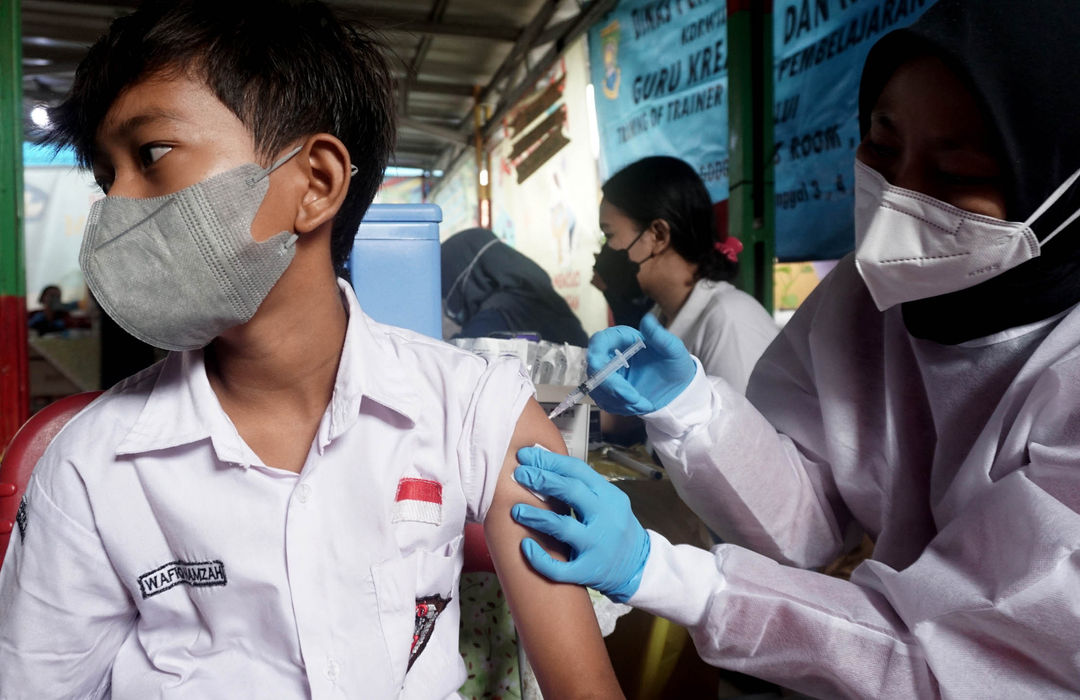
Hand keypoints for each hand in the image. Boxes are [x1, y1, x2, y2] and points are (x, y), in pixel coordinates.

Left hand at [511, 447, 649, 601]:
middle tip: (518, 474)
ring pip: (563, 527)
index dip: (549, 461)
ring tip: (515, 510)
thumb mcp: (609, 503)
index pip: (577, 471)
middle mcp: (606, 518)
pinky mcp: (588, 571)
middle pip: (571, 491)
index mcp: (610, 497)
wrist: (639, 567)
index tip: (526, 455)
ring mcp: (597, 546)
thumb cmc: (616, 529)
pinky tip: (525, 546)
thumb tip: (545, 466)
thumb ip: (584, 488)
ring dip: (536, 516)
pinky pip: (560, 567)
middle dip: (541, 479)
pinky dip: (539, 557)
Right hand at [587, 314, 694, 414]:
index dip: (598, 356)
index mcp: (622, 338)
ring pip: (597, 388)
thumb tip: (647, 320)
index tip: (608, 372)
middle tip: (634, 399)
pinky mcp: (607, 392)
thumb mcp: (673, 350)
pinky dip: (621, 407)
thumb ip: (660, 336)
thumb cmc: (674, 365)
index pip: (599, 341)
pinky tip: (638, 405)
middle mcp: (610, 355)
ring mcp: (606, 374)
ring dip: (619, 400)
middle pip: (595, 369)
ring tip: (643, 403)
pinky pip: (604, 401)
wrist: (676, 389)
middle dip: (612, 387)